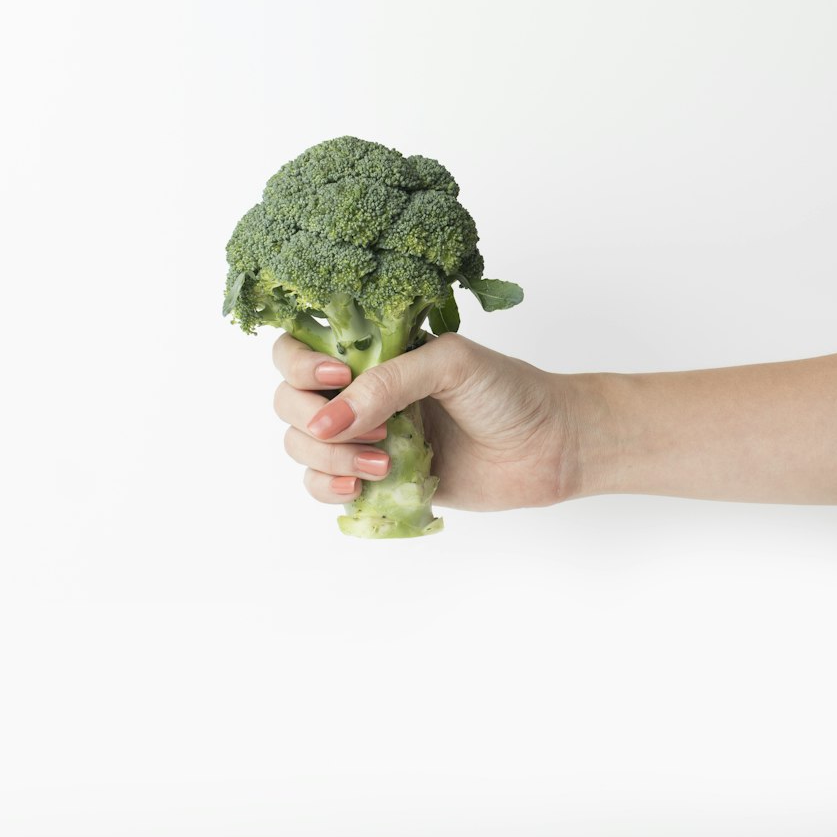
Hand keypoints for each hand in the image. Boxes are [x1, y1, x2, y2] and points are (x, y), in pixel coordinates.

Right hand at [271, 332, 580, 510]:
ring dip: (327, 458)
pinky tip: (362, 485)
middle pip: (288, 401)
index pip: (297, 349)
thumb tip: (328, 421)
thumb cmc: (507, 391)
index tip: (337, 379)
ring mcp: (365, 436)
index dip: (300, 364)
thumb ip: (388, 382)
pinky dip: (329, 488)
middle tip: (373, 430)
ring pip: (301, 446)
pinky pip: (323, 485)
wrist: (548, 446)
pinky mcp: (376, 479)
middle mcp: (360, 392)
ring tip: (381, 464)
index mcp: (371, 352)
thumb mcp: (450, 364)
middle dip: (313, 419)